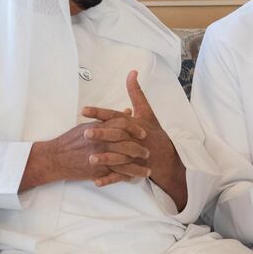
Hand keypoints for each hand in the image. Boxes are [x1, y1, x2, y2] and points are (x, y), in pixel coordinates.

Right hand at [19, 117, 149, 191]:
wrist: (56, 157)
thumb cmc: (71, 140)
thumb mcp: (89, 125)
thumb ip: (108, 120)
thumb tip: (127, 111)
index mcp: (100, 127)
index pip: (123, 124)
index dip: (135, 128)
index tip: (143, 133)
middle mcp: (102, 141)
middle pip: (128, 143)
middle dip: (139, 149)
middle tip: (147, 152)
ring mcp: (100, 156)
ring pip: (125, 161)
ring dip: (138, 167)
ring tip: (147, 170)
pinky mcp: (97, 170)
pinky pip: (116, 174)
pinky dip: (126, 177)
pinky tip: (133, 179)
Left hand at [83, 70, 186, 208]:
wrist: (168, 156)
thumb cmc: (154, 132)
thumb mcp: (147, 111)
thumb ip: (136, 92)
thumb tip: (132, 72)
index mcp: (134, 124)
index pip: (115, 116)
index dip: (100, 113)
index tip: (84, 110)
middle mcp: (133, 139)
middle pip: (117, 135)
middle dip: (102, 134)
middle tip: (86, 133)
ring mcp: (135, 155)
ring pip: (119, 157)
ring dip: (105, 159)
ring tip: (90, 158)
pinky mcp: (135, 169)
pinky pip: (122, 176)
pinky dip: (110, 179)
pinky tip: (96, 181)